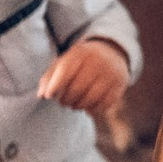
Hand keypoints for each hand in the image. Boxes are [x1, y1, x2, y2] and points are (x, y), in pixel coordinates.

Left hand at [39, 37, 134, 151]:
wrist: (112, 52)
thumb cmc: (80, 62)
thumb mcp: (64, 62)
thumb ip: (49, 77)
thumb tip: (41, 95)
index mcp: (81, 53)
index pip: (65, 72)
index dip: (55, 87)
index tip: (49, 95)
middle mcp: (98, 61)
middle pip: (77, 89)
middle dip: (65, 100)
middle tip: (63, 101)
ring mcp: (111, 73)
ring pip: (90, 99)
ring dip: (78, 106)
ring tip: (74, 104)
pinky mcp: (121, 85)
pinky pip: (104, 105)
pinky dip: (93, 110)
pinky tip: (88, 106)